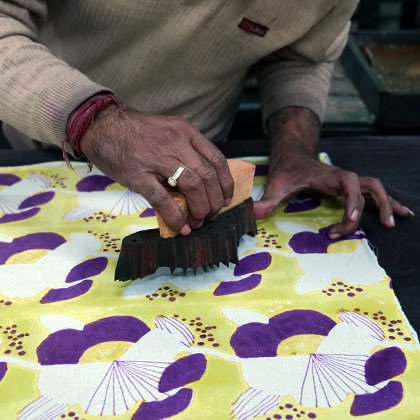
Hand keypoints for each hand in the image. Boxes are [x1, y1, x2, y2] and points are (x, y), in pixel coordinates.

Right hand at [80, 106, 233, 233]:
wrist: (101, 125)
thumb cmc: (136, 131)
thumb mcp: (168, 131)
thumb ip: (185, 150)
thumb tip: (201, 181)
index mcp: (186, 132)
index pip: (217, 159)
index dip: (226, 183)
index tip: (226, 198)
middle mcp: (176, 142)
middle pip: (207, 176)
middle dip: (215, 201)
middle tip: (212, 214)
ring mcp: (157, 158)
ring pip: (192, 186)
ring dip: (200, 209)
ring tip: (198, 221)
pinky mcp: (138, 174)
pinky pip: (163, 199)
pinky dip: (176, 216)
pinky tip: (181, 227)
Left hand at [254, 153, 413, 238]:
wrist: (293, 156)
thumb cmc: (286, 171)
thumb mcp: (277, 185)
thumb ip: (268, 200)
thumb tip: (254, 213)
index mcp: (329, 176)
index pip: (349, 185)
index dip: (353, 201)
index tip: (350, 220)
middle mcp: (343, 177)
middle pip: (370, 186)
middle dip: (378, 204)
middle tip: (382, 225)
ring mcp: (348, 182)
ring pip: (375, 189)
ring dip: (388, 204)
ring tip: (395, 223)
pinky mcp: (349, 187)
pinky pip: (372, 194)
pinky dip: (386, 203)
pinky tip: (400, 214)